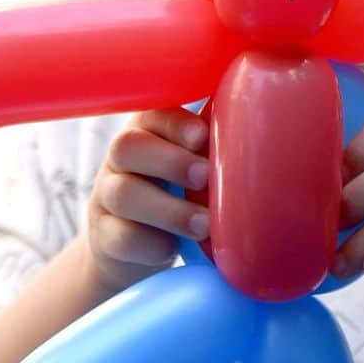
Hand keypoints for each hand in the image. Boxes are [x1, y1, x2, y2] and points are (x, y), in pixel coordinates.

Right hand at [86, 108, 210, 294]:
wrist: (133, 248)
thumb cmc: (177, 195)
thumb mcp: (192, 168)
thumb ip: (212, 151)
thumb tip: (260, 141)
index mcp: (146, 132)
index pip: (152, 114)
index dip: (175, 123)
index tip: (203, 136)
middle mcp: (119, 160)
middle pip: (126, 146)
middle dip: (170, 160)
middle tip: (205, 177)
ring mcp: (105, 197)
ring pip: (123, 194)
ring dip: (168, 209)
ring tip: (204, 224)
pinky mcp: (104, 236)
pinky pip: (120, 237)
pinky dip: (152, 243)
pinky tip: (174, 247)